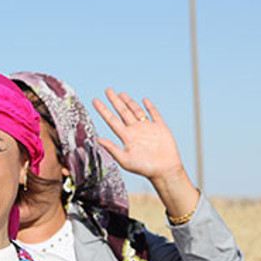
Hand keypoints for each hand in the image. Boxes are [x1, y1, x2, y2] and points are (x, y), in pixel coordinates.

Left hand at [93, 90, 198, 216]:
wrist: (164, 170)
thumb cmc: (145, 168)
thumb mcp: (125, 160)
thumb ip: (112, 149)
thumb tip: (98, 140)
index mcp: (126, 137)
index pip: (112, 120)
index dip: (103, 110)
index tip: (95, 100)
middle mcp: (135, 130)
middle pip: (123, 112)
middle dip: (115, 101)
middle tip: (108, 90)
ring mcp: (147, 128)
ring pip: (136, 111)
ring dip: (129, 102)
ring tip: (122, 94)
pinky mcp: (160, 128)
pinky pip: (154, 114)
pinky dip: (150, 107)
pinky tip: (144, 100)